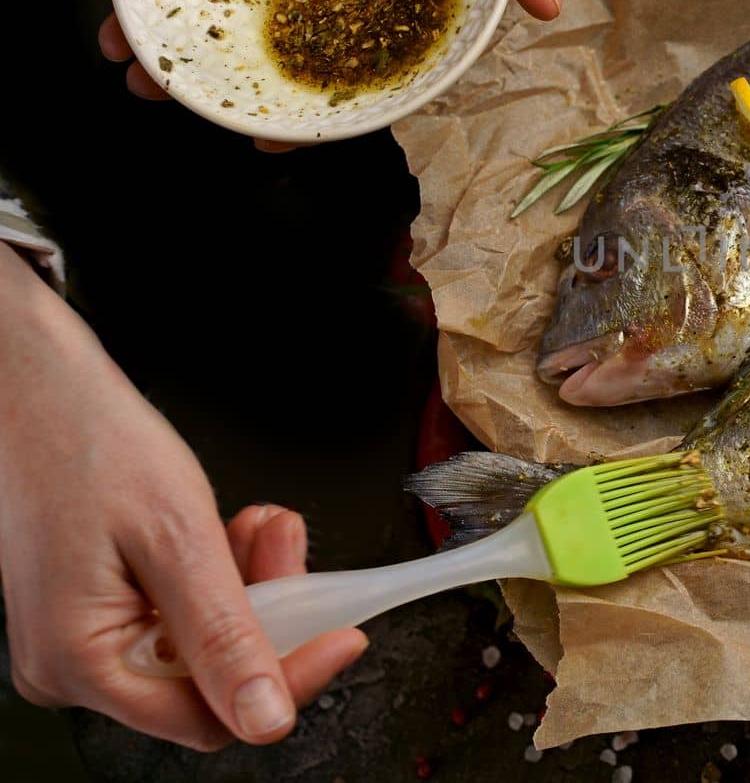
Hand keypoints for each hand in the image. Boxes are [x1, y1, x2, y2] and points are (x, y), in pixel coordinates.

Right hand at [0, 246, 366, 748]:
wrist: (42, 394)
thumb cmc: (91, 447)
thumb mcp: (177, 540)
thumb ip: (225, 634)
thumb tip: (267, 717)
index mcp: (80, 663)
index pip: (209, 718)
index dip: (287, 678)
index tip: (344, 633)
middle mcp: (74, 667)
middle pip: (211, 679)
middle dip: (269, 613)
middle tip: (289, 549)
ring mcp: (85, 640)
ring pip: (205, 642)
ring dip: (250, 586)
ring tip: (259, 526)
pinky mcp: (100, 611)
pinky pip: (182, 616)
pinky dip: (221, 577)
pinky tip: (229, 531)